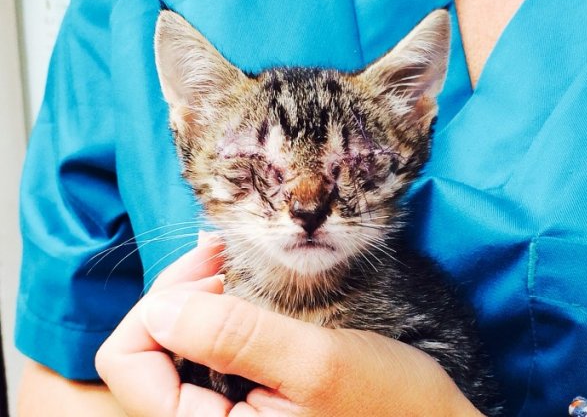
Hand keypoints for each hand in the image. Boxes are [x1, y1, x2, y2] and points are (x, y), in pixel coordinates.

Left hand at [96, 233, 483, 416]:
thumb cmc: (389, 402)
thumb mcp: (315, 363)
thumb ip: (234, 338)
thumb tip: (158, 309)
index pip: (128, 364)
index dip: (159, 306)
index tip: (212, 271)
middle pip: (145, 349)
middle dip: (181, 293)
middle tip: (223, 256)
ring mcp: (222, 409)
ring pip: (174, 343)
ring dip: (200, 296)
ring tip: (234, 265)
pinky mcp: (241, 394)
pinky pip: (205, 347)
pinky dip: (219, 309)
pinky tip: (243, 287)